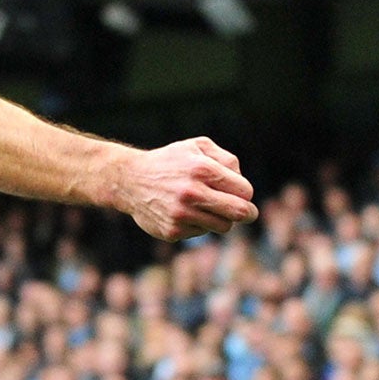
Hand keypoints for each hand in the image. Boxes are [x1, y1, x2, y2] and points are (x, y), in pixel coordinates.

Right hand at [112, 137, 257, 240]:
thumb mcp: (197, 147)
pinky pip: (201, 232)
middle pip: (239, 212)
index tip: (241, 194)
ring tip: (210, 208)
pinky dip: (199, 224)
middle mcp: (192, 193)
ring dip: (222, 219)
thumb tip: (242, 184)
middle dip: (248, 213)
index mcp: (202, 169)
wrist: (130, 180)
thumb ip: (226, 160)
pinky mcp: (173, 231)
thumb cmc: (170, 162)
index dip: (245, 193)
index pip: (245, 191)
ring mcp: (182, 214)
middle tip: (248, 213)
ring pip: (223, 226)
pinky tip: (186, 213)